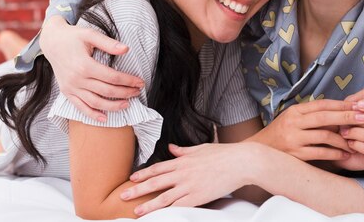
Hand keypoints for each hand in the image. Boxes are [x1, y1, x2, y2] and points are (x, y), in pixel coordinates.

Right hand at [40, 16, 143, 120]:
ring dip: (113, 106)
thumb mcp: (90, 34)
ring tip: (126, 104)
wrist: (52, 42)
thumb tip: (126, 49)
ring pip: (95, 102)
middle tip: (137, 92)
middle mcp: (77, 79)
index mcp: (84, 65)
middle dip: (125, 93)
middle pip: (106, 91)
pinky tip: (104, 118)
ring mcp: (71, 87)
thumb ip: (108, 43)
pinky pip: (80, 107)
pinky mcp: (66, 92)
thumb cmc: (73, 36)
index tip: (139, 82)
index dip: (128, 81)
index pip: (112, 77)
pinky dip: (92, 114)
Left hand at [121, 143, 249, 215]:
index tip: (132, 178)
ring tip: (137, 211)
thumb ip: (184, 150)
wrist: (240, 162)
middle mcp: (183, 173)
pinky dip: (168, 211)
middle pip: (155, 182)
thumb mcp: (200, 148)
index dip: (143, 173)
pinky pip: (179, 206)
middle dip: (138, 189)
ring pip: (164, 197)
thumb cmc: (223, 154)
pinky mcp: (199, 196)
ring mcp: (190, 185)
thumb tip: (172, 148)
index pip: (158, 168)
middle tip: (124, 196)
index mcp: (183, 161)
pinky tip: (160, 216)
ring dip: (149, 205)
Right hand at [251, 99, 363, 160]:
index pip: (321, 104)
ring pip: (324, 136)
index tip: (358, 105)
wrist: (262, 149)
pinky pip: (320, 153)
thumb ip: (313, 114)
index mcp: (295, 111)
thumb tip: (340, 110)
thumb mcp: (293, 118)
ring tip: (355, 142)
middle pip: (324, 117)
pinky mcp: (296, 154)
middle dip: (346, 117)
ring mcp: (294, 138)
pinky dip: (335, 153)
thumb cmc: (282, 132)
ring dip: (343, 139)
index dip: (341, 104)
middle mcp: (294, 122)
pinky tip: (344, 154)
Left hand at [333, 88, 363, 170]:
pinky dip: (358, 145)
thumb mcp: (348, 107)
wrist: (333, 145)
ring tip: (344, 133)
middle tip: (344, 123)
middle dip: (361, 121)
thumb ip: (360, 98)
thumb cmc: (343, 124)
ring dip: (357, 133)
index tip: (358, 105)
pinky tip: (349, 144)